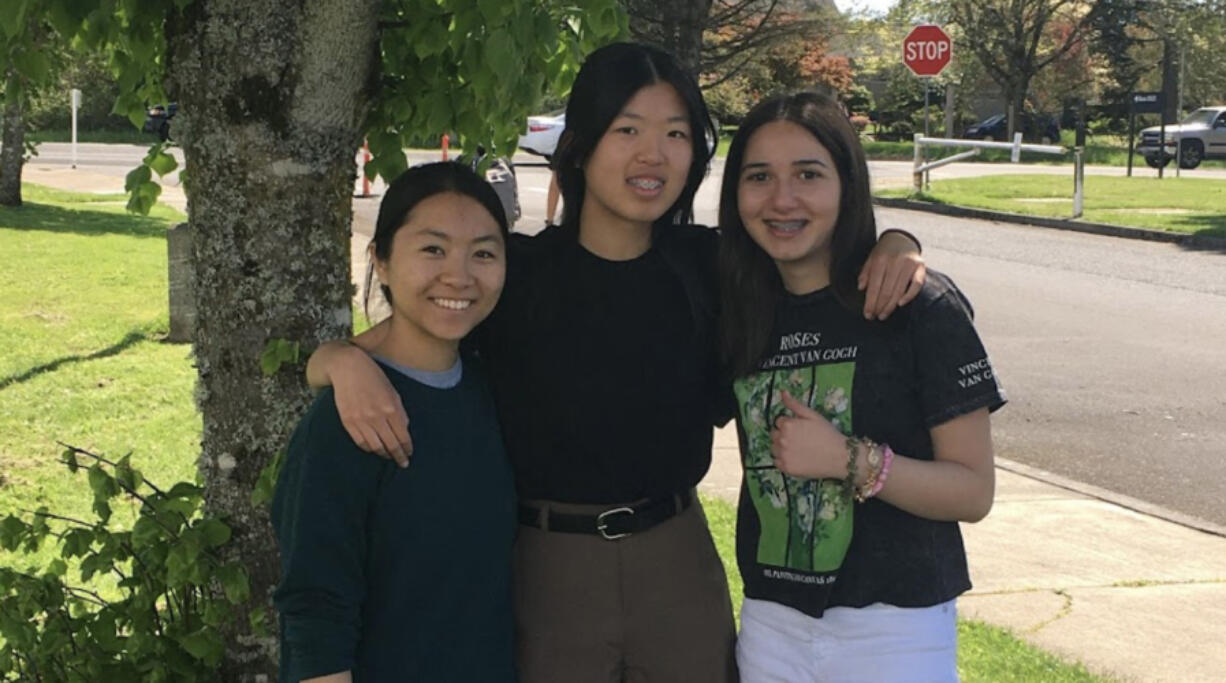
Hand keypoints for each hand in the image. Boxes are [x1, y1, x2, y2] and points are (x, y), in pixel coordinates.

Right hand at [331, 345, 412, 466]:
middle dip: (398, 456)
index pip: (402, 436)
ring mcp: (361, 421)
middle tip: (403, 463)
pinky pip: (361, 442)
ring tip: (389, 456)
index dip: (407, 448)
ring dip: (384, 454)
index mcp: (391, 408)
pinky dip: (369, 449)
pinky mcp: (348, 422)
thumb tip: (403, 430)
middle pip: (390, 444)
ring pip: (375, 447)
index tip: (409, 454)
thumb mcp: (392, 391)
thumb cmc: (373, 376)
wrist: (346, 367)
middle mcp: (376, 417)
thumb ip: (399, 412)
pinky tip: (374, 449)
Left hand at [771, 391, 846, 479]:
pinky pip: (776, 462)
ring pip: (773, 448)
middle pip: (774, 434)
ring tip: (798, 449)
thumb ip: (795, 404)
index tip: (800, 429)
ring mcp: (783, 455)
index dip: (790, 424)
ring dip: (781, 447)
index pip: (779, 421)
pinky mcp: (786, 468)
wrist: (840, 457)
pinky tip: (796, 458)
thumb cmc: (827, 434)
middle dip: (783, 434)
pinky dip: (783, 459)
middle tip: (800, 439)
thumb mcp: (812, 415)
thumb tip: (782, 392)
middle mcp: (781, 440)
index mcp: (787, 425)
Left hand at [858, 230, 924, 319]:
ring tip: (884, 315)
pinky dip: (909, 296)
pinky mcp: (921, 267)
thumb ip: (865, 272)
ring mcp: (909, 264)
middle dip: (879, 306)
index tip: (867, 314)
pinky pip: (916, 285)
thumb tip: (861, 287)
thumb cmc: (884, 252)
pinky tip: (900, 304)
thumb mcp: (871, 258)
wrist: (902, 239)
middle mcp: (895, 262)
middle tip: (875, 317)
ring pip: (899, 290)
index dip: (870, 302)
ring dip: (891, 306)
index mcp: (880, 260)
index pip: (874, 286)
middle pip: (886, 290)